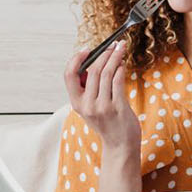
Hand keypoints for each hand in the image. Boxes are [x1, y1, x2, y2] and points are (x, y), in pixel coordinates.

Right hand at [62, 42, 141, 156]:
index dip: (76, 59)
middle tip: (112, 46)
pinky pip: (118, 81)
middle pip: (91, 70)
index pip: (69, 75)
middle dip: (103, 54)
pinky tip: (123, 64)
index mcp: (76, 103)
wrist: (120, 145)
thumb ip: (88, 89)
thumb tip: (93, 62)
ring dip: (114, 57)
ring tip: (120, 49)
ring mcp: (102, 107)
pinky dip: (121, 68)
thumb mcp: (90, 107)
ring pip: (106, 73)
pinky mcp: (117, 107)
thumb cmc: (108, 123)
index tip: (87, 49)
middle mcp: (87, 105)